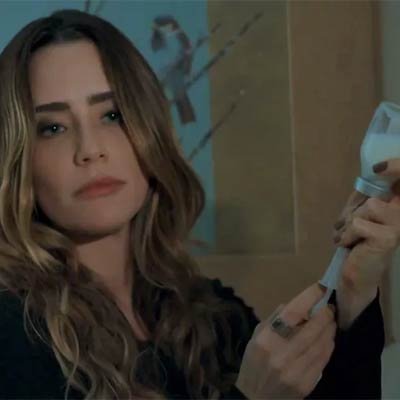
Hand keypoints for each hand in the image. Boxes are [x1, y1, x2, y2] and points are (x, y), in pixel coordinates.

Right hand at [236, 284, 335, 398]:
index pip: (292, 313)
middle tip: (330, 307)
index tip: (320, 288)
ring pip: (321, 344)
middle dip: (325, 314)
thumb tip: (293, 304)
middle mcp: (281, 354)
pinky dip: (328, 346)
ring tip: (330, 321)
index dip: (309, 298)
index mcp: (266, 339)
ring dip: (329, 329)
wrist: (255, 399)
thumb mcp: (256, 338)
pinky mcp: (306, 384)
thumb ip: (273, 320)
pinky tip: (328, 339)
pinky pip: (323, 360)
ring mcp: (295, 371)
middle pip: (312, 328)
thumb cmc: (254, 363)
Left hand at [332, 158, 399, 326]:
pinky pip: (357, 224)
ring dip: (348, 223)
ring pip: (366, 207)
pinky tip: (348, 245)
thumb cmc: (357, 242)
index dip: (396, 167)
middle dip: (352, 209)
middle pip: (374, 196)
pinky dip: (346, 234)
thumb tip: (370, 172)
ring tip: (347, 236)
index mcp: (397, 205)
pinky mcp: (388, 237)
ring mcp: (399, 225)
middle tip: (343, 225)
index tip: (378, 167)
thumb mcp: (359, 214)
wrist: (357, 273)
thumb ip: (364, 196)